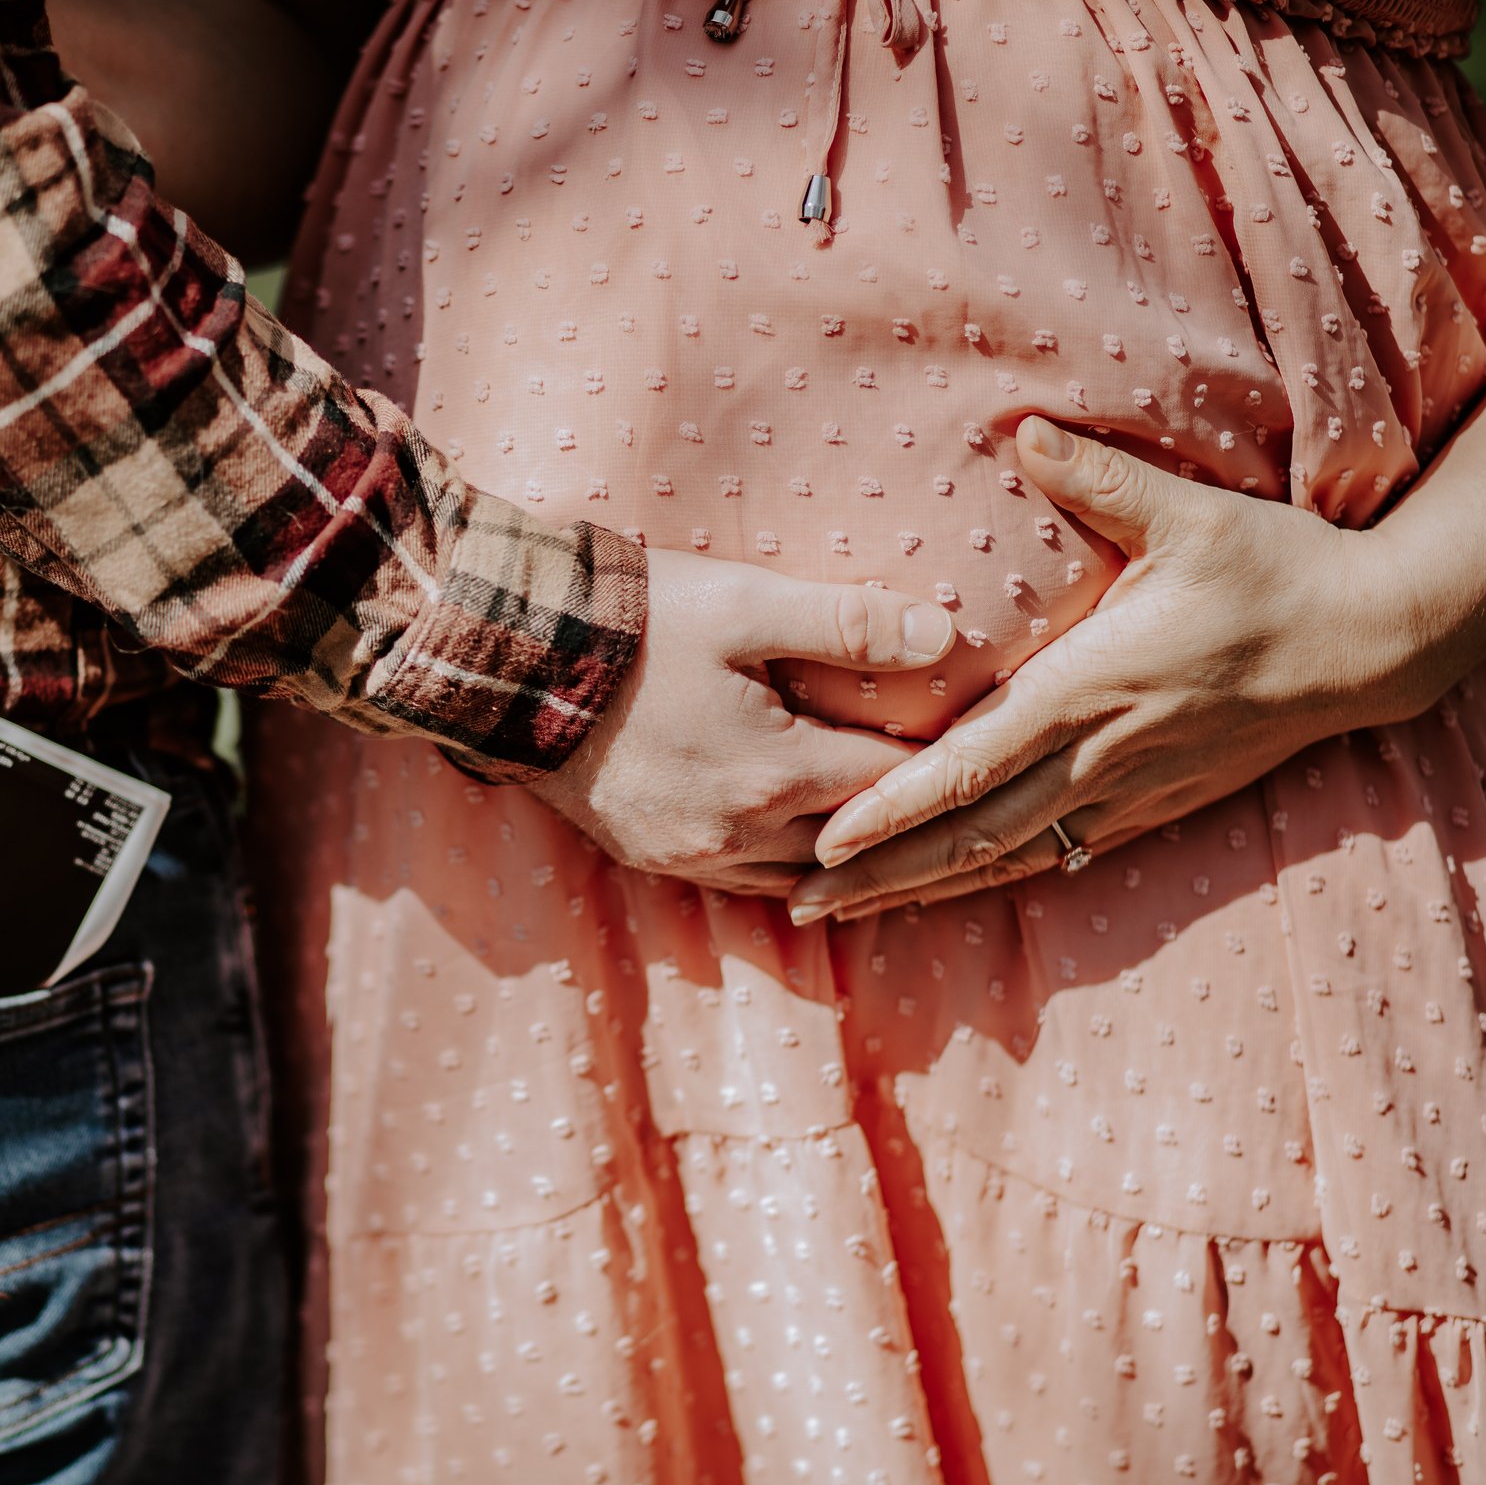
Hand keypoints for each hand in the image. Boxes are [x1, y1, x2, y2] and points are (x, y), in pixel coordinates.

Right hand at [527, 550, 958, 895]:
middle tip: (952, 793)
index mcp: (775, 773)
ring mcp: (689, 854)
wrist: (505, 662)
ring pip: (800, 878)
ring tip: (885, 825)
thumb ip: (847, 621)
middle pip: (856, 845)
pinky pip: (742, 881)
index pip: (895, 785)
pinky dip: (786, 865)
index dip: (943, 762)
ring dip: (844, 853)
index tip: (979, 739)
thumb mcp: (743, 603)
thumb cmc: (631, 623)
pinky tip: (800, 839)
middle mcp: (738, 834)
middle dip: (904, 819)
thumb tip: (942, 636)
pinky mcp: (648, 855)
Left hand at [785, 417, 1434, 922]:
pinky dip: (986, 881)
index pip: (970, 765)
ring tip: (842, 912)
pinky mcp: (1152, 808)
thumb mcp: (1192, 515)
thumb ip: (1099, 480)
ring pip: (1004, 860)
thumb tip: (1024, 429)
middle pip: (969, 835)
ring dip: (920, 889)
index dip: (892, 807)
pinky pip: (1053, 858)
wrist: (1374, 642)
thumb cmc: (1278, 571)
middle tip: (799, 899)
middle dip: (880, 871)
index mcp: (1089, 690)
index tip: (824, 838)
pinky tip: (935, 894)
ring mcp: (1127, 792)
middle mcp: (1099, 756)